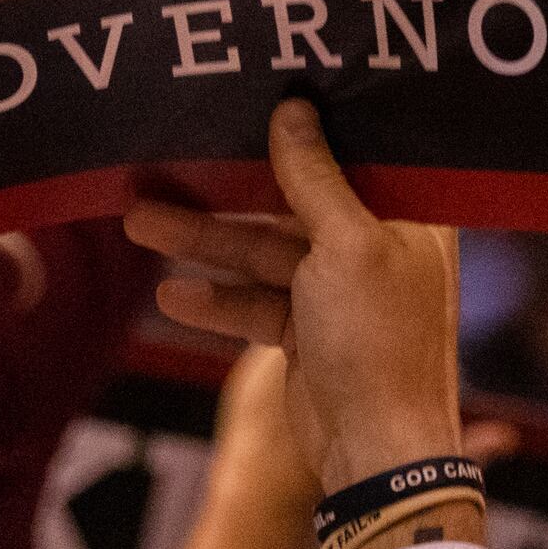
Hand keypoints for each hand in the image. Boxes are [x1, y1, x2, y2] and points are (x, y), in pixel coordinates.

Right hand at [125, 100, 462, 490]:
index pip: (354, 154)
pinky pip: (255, 301)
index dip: (305, 127)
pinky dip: (217, 300)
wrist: (376, 454)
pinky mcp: (308, 332)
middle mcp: (376, 247)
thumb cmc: (377, 343)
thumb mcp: (345, 246)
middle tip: (167, 163)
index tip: (253, 94)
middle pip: (292, 201)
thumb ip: (314, 178)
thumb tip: (294, 111)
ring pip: (262, 251)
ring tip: (138, 221)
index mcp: (409, 218)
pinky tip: (170, 296)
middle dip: (227, 190)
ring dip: (204, 241)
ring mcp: (339, 292)